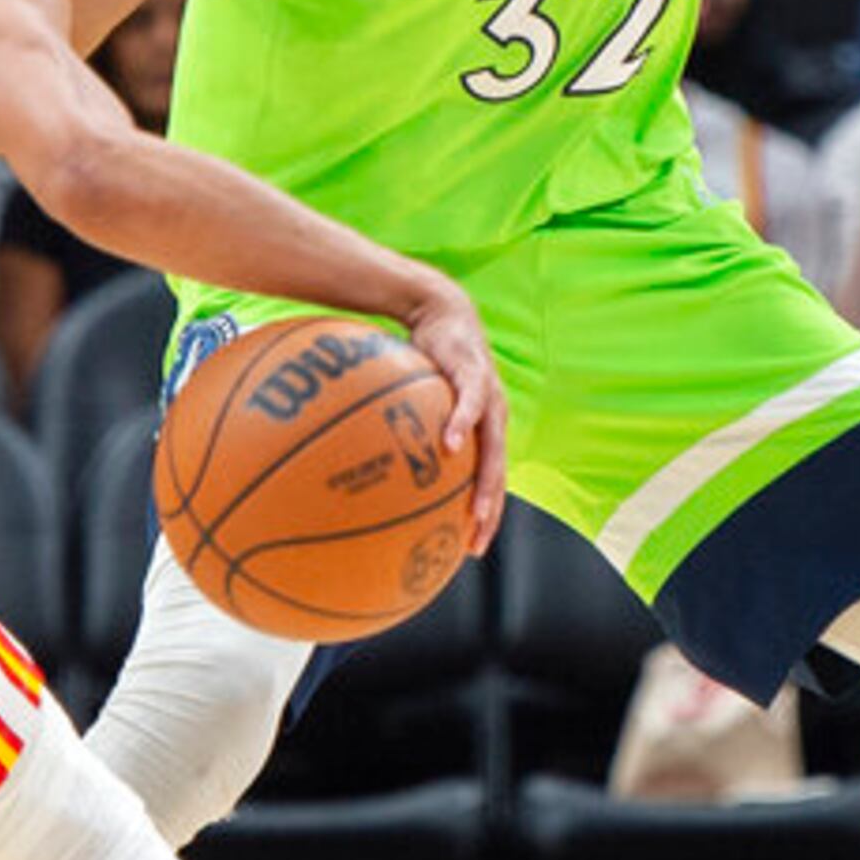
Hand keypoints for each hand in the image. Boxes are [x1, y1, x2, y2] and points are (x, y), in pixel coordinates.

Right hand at [400, 280, 509, 554]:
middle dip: (489, 512)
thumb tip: (363, 464)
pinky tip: (451, 446)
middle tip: (475, 544)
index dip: (481, 517)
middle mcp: (493, 420)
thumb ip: (398, 431)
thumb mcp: (412, 400)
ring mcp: (489, 398)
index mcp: (483, 431)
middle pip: (497, 475)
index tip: (467, 550)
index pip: (486, 483)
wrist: (439, 308)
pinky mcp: (475, 373)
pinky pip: (470, 403)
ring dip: (486, 480)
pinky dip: (463, 425)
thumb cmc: (425, 359)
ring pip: (493, 448)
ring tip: (477, 510)